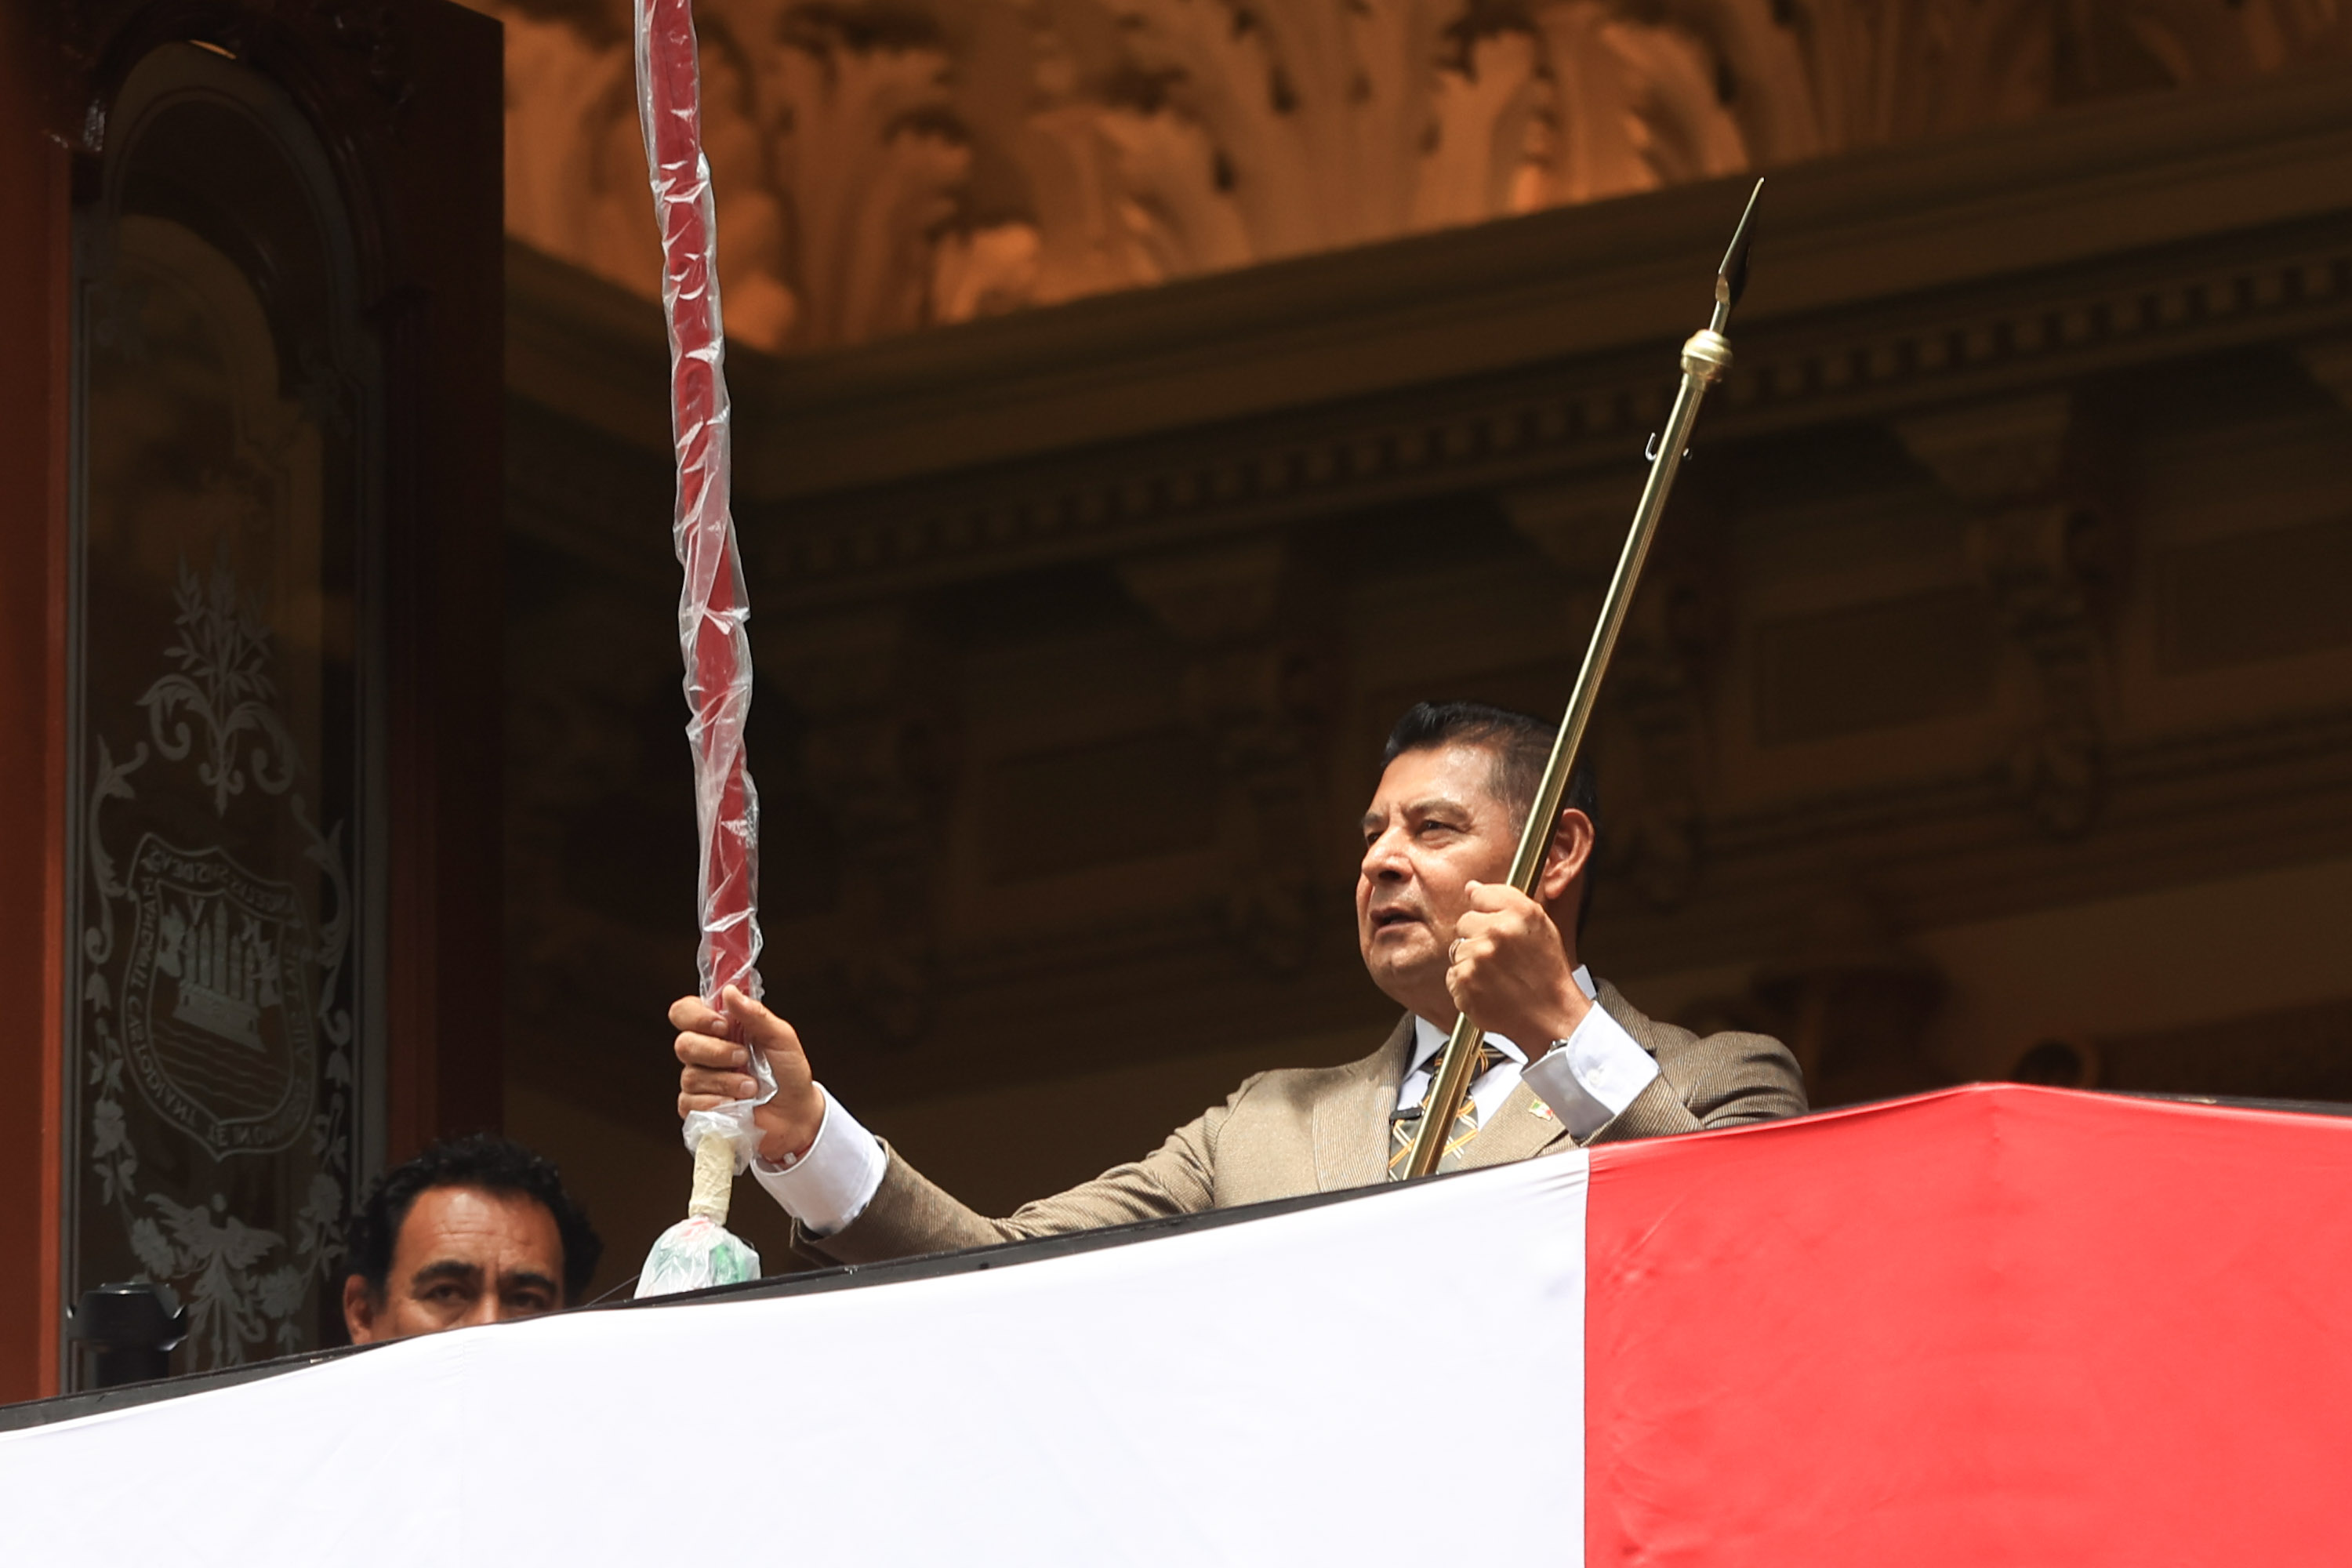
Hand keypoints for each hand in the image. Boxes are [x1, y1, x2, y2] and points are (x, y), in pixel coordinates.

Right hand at [672, 987, 825, 1165]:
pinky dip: (718, 1104)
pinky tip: (737, 1105)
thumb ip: (756, 1015)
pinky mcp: (698, 1108)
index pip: (685, 1011)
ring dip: (726, 1082)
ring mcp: (699, 1081)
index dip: (696, 1016)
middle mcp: (704, 1052)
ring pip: (691, 1076)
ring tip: (752, 1088)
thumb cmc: (788, 1073)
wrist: (796, 1115)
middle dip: (716, 1053)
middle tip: (743, 1058)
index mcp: (720, 1028)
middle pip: (683, 1044)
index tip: (723, 1026)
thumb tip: (729, 991)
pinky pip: (691, 1103)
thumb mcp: (781, 1039)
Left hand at [1445, 880, 1588, 1049]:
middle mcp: (1495, 933)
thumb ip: (1505, 898)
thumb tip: (1471, 887)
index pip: (1478, 895)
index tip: (1497, 924)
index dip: (1487, 911)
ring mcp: (1476, 960)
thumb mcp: (1539, 924)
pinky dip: (1466, 983)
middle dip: (1478, 936)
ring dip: (1471, 961)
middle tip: (1501, 956)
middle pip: (1464, 922)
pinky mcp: (1463, 984)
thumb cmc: (1547, 972)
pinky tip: (1488, 988)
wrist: (1550, 1016)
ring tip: (1497, 975)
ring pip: (1457, 950)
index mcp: (1517, 914)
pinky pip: (1453, 975)